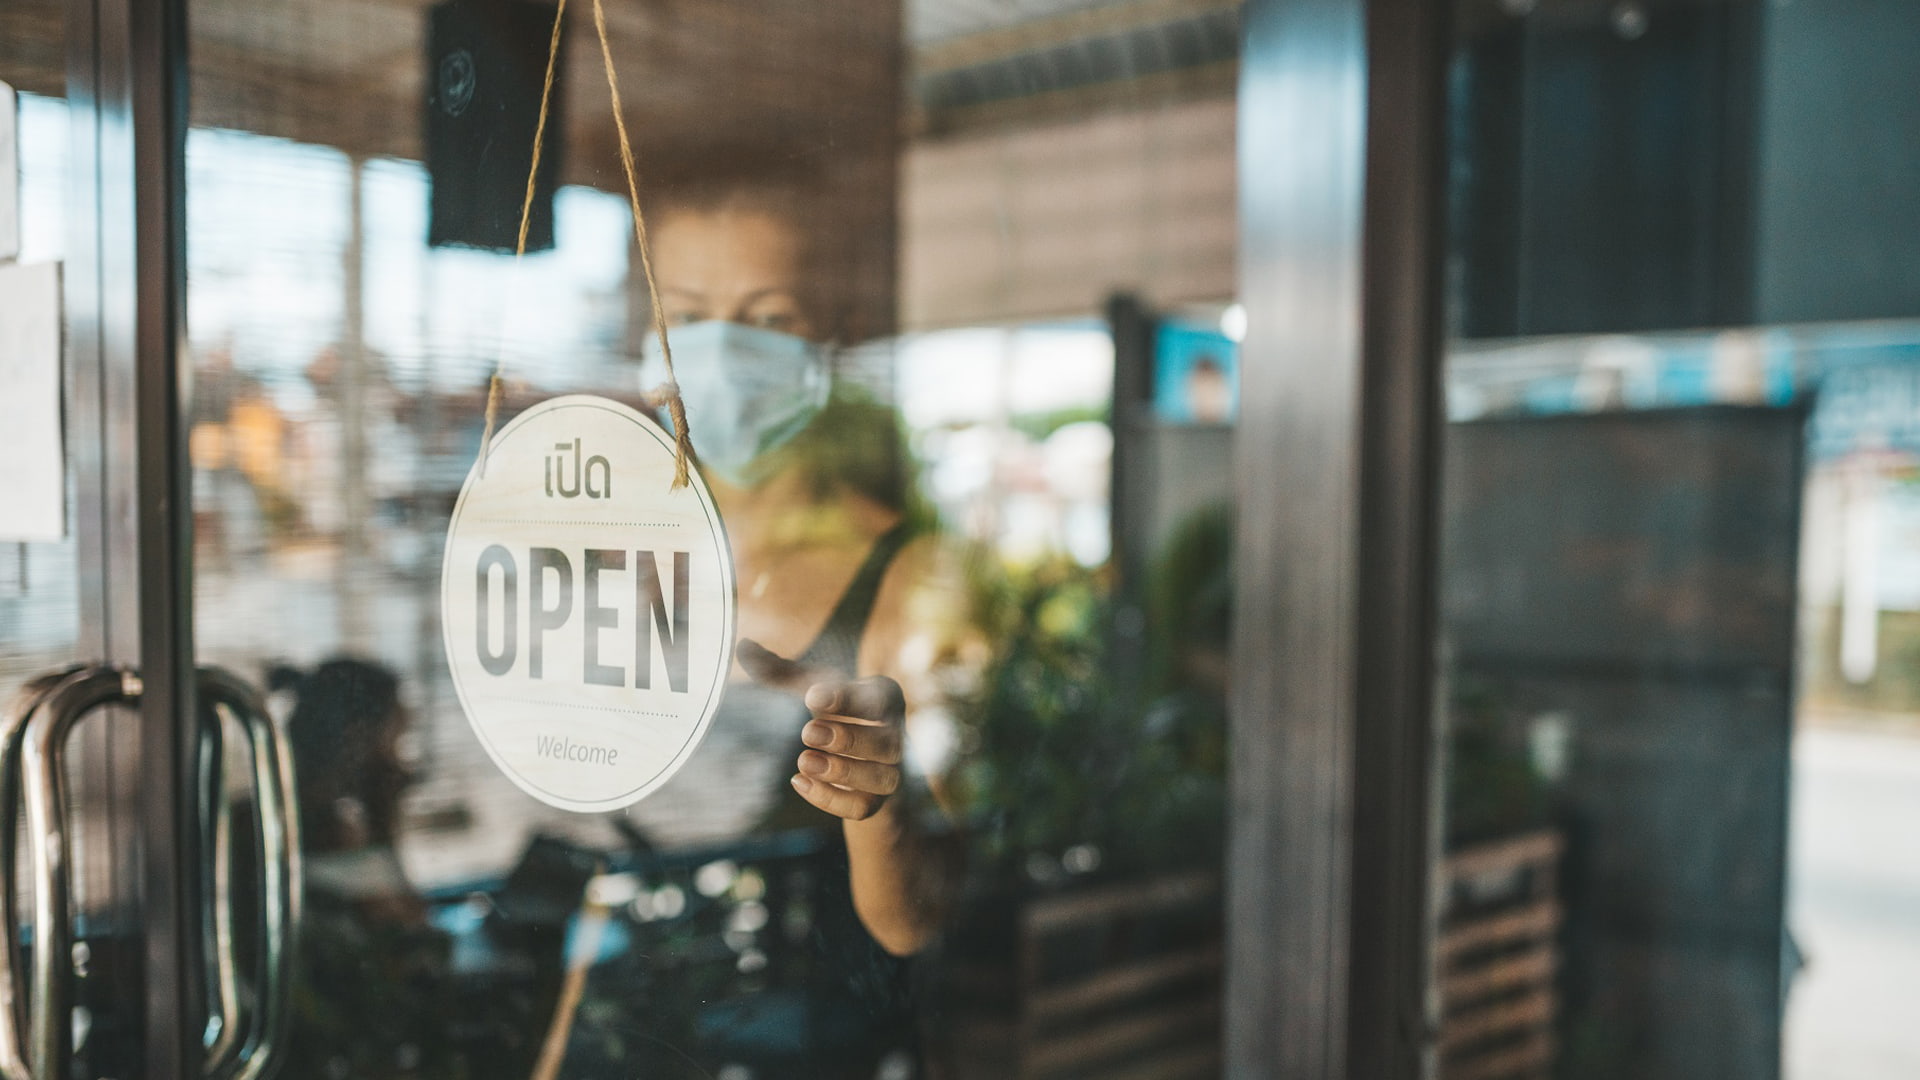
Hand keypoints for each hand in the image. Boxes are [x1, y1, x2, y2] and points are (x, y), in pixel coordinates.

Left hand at [737, 639, 903, 821]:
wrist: (859, 762)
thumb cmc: (834, 714)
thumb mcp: (810, 689)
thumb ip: (780, 670)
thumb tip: (743, 647)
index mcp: (886, 698)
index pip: (881, 697)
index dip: (849, 699)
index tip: (811, 697)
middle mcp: (897, 736)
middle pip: (887, 742)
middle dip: (847, 738)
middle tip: (806, 732)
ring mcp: (890, 772)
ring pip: (882, 778)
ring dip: (843, 771)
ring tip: (802, 761)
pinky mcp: (876, 802)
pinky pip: (862, 807)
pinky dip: (831, 800)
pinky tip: (799, 782)